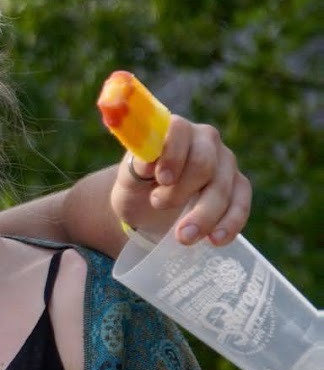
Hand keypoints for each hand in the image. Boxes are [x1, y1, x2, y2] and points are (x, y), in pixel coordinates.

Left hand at [113, 115, 248, 244]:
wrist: (147, 207)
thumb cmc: (137, 186)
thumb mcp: (127, 178)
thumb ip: (135, 167)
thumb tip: (146, 161)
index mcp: (175, 129)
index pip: (179, 131)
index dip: (173, 155)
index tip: (161, 179)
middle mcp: (205, 140)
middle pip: (204, 164)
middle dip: (181, 191)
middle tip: (157, 204)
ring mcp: (225, 162)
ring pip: (222, 188)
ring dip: (203, 216)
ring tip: (183, 237)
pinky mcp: (238, 186)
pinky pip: (241, 204)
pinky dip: (229, 224)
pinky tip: (215, 240)